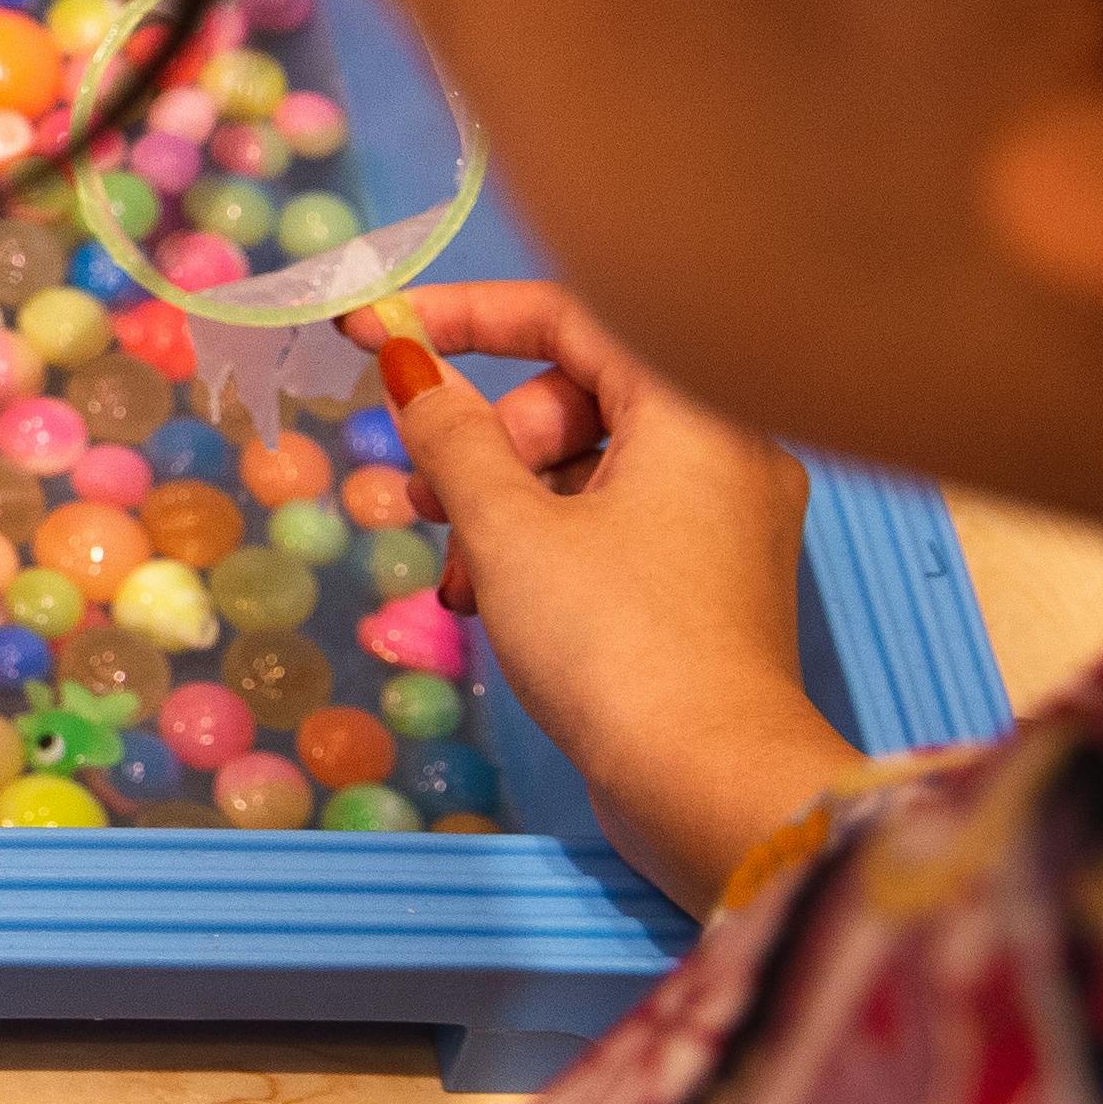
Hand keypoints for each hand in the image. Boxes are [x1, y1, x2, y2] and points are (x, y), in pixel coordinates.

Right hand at [350, 284, 844, 909]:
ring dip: (502, 506)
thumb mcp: (508, 528)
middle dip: (484, 439)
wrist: (712, 786)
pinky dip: (545, 549)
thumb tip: (404, 362)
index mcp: (695, 412)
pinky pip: (614, 529)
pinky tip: (493, 607)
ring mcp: (725, 525)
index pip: (571, 318)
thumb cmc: (614, 639)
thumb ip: (450, 435)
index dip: (462, 317)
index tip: (375, 338)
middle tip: (421, 493)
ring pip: (589, 471)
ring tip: (450, 572)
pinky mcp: (708, 589)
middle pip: (579, 397)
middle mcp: (727, 453)